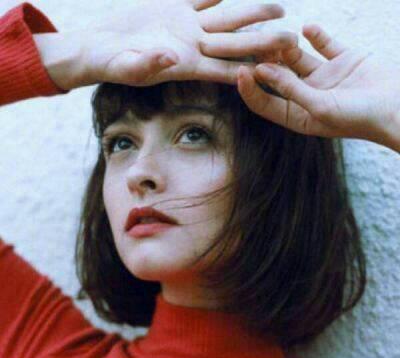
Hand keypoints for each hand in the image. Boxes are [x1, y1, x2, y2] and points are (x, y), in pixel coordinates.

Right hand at [78, 0, 296, 86]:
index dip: (250, 68)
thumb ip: (149, 63)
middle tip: (292, 38)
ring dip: (251, 12)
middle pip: (234, 43)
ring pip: (226, 17)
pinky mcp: (175, 5)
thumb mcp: (126, 66)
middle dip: (262, 41)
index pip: (225, 69)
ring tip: (280, 7)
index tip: (276, 68)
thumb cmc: (109, 63)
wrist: (98, 46)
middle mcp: (193, 46)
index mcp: (187, 66)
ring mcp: (186, 24)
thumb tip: (171, 57)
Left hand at [237, 25, 399, 152]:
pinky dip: (316, 35)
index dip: (249, 89)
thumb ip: (290, 89)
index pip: (264, 103)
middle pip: (277, 78)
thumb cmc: (359, 117)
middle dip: (265, 62)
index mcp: (297, 116)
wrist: (399, 108)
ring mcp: (323, 78)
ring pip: (297, 59)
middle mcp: (306, 97)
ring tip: (279, 35)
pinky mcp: (342, 60)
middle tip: (252, 44)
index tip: (240, 71)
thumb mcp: (319, 106)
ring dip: (286, 47)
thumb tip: (261, 70)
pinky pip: (324, 44)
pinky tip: (307, 27)